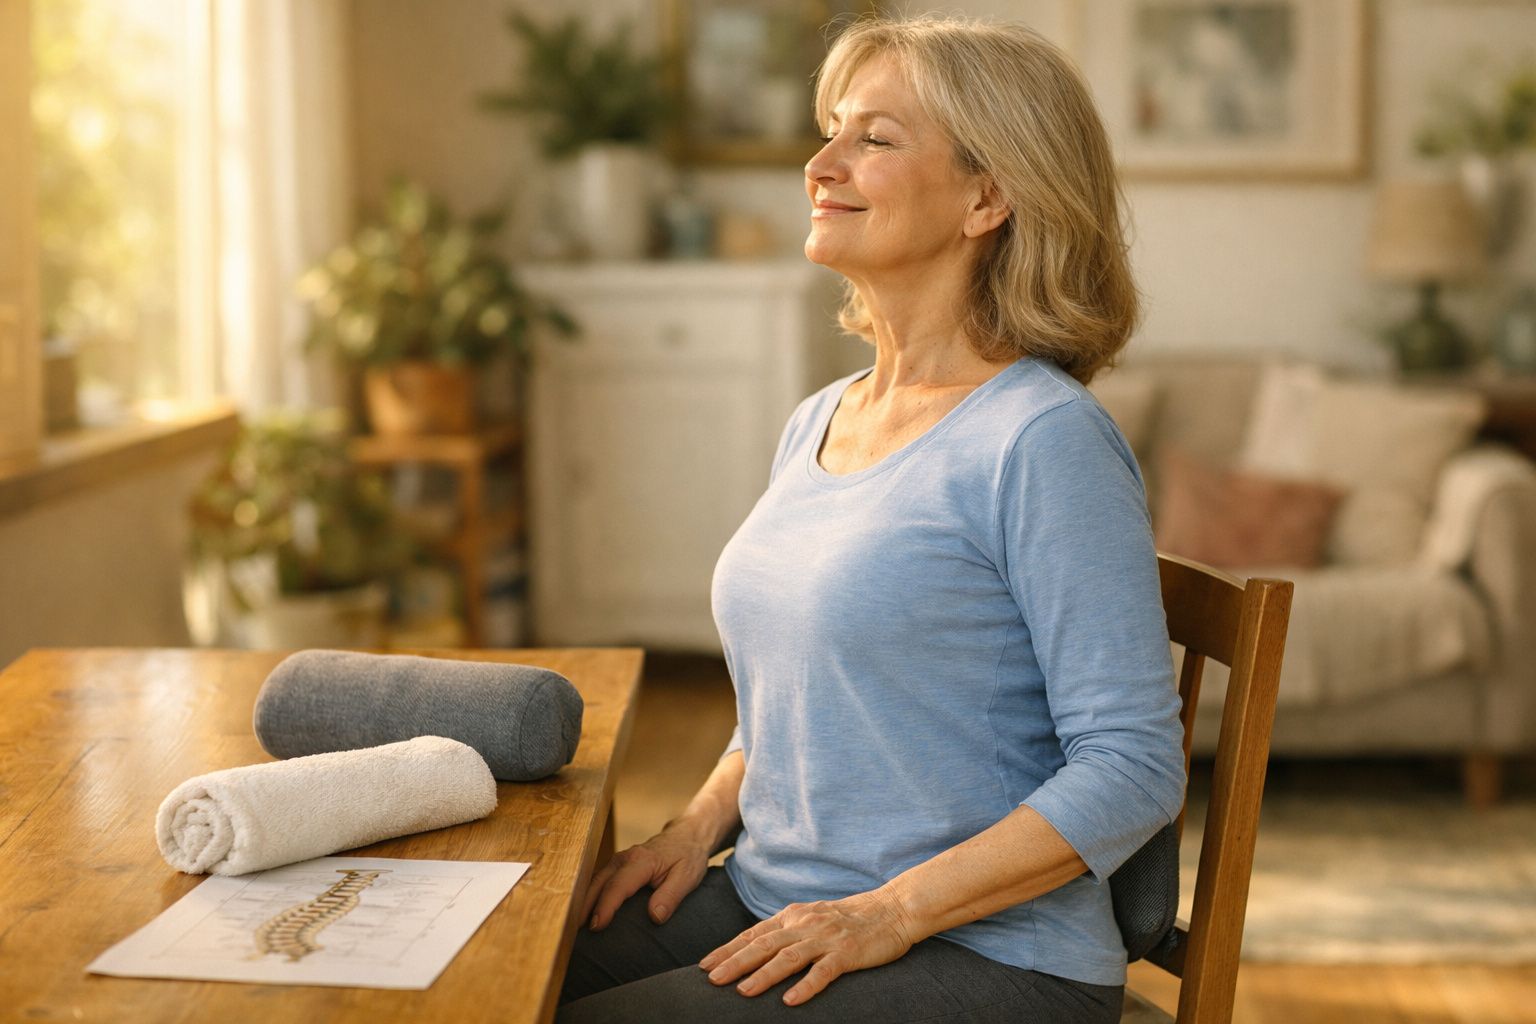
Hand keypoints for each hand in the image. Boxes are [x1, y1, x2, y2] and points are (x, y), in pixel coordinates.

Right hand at [579, 823, 712, 929]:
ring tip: (577, 928)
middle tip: (577, 933)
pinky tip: (587, 913)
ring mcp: (618, 860)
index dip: (606, 907)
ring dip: (585, 902)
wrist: (687, 835)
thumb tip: (655, 917)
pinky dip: (591, 896)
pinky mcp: (617, 865)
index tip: (597, 926)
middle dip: (586, 908)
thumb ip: (671, 896)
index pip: (618, 886)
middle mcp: (624, 858)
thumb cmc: (688, 856)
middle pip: (598, 883)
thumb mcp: (687, 877)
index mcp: (641, 861)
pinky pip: (599, 880)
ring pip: (595, 881)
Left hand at [697, 888, 917, 1006]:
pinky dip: (806, 986)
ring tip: (742, 991)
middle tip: (711, 979)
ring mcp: (826, 938)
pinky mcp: (847, 952)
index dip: (728, 949)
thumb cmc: (851, 918)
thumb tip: (757, 948)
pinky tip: (790, 1001)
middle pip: (763, 945)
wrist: (893, 908)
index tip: (705, 965)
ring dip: (763, 975)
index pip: (754, 934)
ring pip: (788, 958)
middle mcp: (805, 925)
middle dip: (735, 962)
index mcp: (794, 916)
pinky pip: (823, 971)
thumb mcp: (813, 918)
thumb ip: (788, 931)